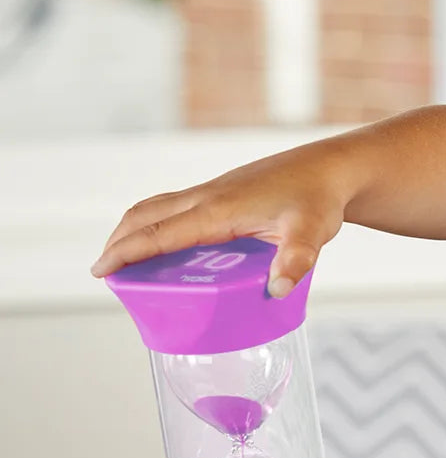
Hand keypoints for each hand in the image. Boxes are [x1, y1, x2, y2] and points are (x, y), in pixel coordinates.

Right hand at [90, 140, 354, 295]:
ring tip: (124, 259)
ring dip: (134, 230)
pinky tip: (167, 243)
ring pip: (159, 208)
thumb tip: (278, 288)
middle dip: (119, 242)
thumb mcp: (312, 233)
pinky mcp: (223, 193)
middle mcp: (208, 197)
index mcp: (218, 209)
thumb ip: (296, 260)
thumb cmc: (319, 199)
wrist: (331, 169)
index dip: (127, 252)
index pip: (160, 232)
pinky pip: (176, 207)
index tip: (101, 271)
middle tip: (105, 272)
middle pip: (146, 216)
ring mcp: (214, 192)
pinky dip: (157, 224)